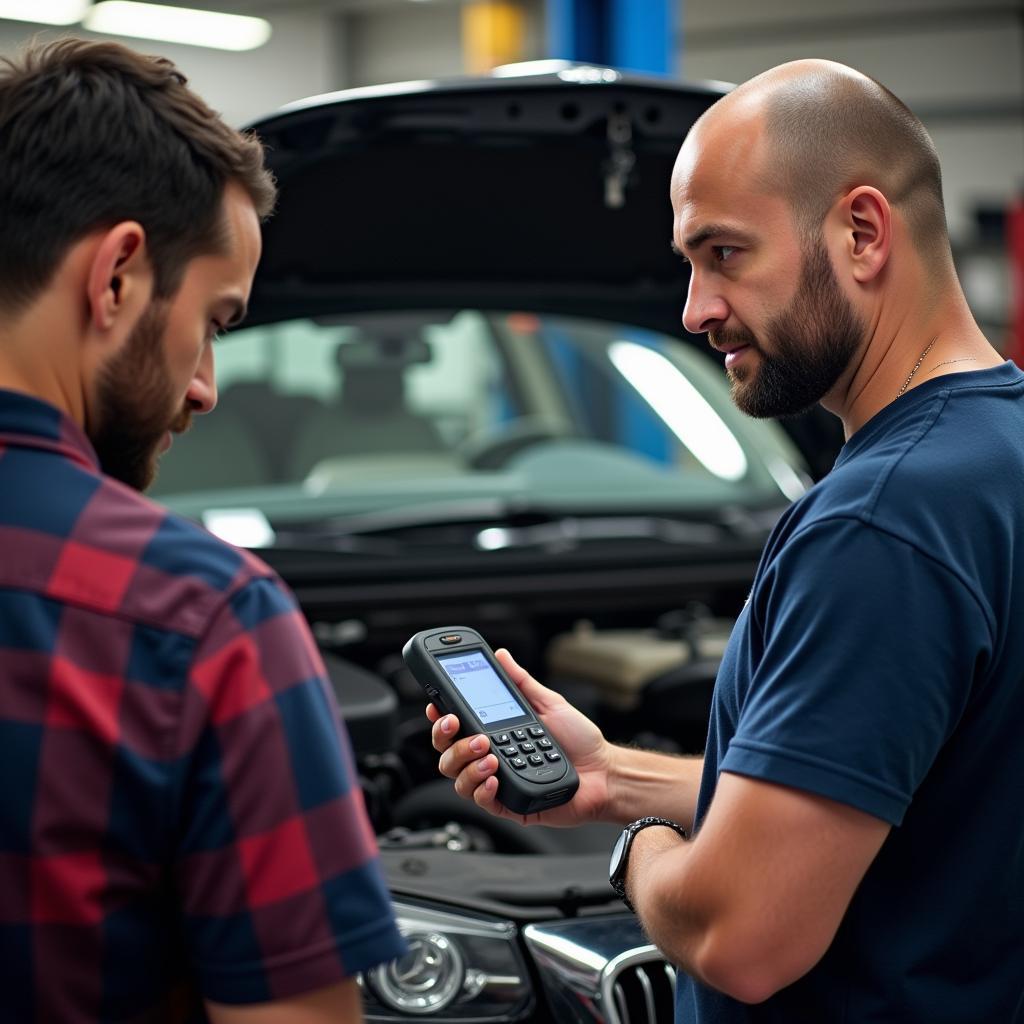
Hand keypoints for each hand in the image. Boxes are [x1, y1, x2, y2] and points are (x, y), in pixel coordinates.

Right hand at [427, 648, 612, 826]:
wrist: (604, 771)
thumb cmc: (579, 741)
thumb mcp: (548, 703)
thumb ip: (521, 682)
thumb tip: (501, 656)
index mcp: (494, 735)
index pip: (455, 729)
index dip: (440, 718)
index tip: (438, 705)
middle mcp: (490, 759)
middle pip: (447, 754)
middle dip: (449, 740)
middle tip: (465, 728)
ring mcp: (498, 783)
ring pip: (458, 779)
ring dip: (467, 764)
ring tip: (490, 753)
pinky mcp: (509, 805)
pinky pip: (483, 802)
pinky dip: (483, 789)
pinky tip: (496, 776)